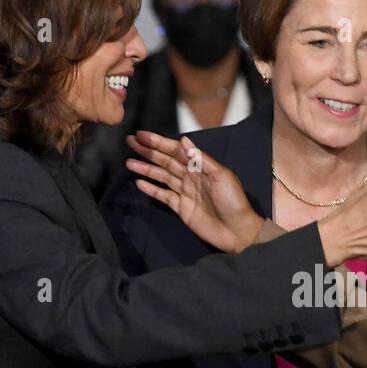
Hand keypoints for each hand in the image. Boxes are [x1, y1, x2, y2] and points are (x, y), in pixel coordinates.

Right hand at [126, 131, 263, 252]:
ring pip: (162, 176)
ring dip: (146, 168)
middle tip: (130, 141)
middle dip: (148, 151)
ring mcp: (185, 193)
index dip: (159, 142)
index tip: (142, 135)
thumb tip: (184, 140)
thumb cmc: (234, 202)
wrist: (238, 231)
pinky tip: (139, 183)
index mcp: (201, 167)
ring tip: (129, 162)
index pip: (176, 150)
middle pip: (166, 161)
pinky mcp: (182, 208)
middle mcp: (191, 177)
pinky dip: (152, 189)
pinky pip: (163, 196)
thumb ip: (201, 159)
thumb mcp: (221, 176)